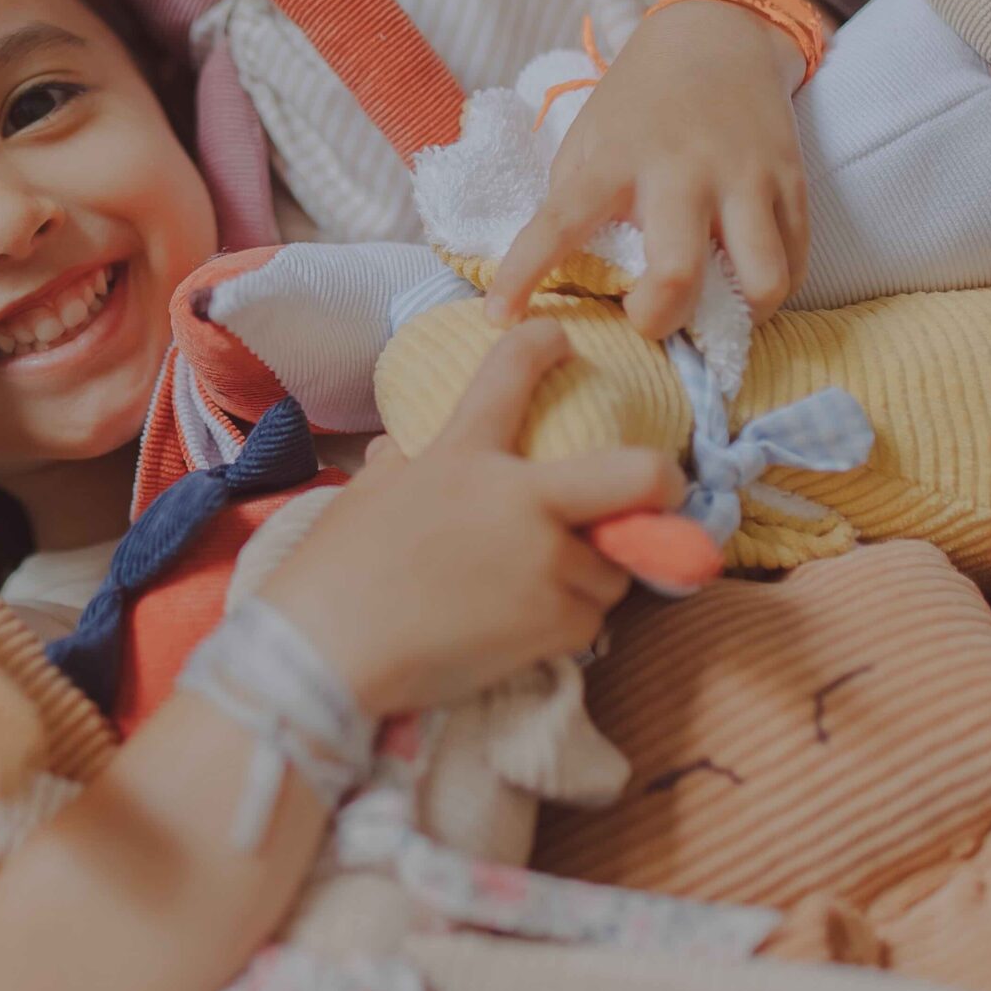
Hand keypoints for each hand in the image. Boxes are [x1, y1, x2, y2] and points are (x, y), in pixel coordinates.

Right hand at [260, 321, 682, 717]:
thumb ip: (405, 463)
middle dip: (661, 480)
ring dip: (589, 571)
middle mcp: (521, 501)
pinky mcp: (555, 626)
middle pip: (637, 474)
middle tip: (660, 489)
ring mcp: (546, 564)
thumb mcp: (370, 493)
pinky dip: (567, 622)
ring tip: (543, 584)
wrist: (329, 649)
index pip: (512, 373)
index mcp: (465, 453)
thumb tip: (408, 450)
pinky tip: (523, 626)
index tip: (558, 340)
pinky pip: (591, 619)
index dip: (543, 345)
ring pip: (611, 564)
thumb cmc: (336, 568)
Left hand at [488, 0, 811, 338]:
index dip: (524, 272)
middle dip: (657, 320)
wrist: (717, 37)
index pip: (560, 221)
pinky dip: (773, 290)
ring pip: (760, 279)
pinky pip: (796, 262)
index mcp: (616, 159)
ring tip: (713, 309)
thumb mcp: (588, 138)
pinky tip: (747, 284)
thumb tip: (564, 277)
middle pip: (677, 274)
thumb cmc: (638, 104)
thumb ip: (573, 200)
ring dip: (736, 314)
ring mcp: (745, 177)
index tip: (501, 316)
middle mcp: (683, 171)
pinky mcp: (792, 181)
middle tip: (645, 321)